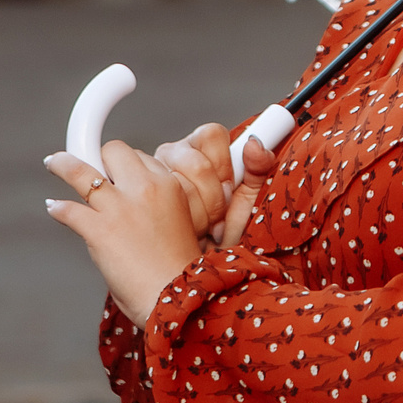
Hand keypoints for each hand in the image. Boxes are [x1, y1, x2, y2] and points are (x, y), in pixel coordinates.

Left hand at [43, 144, 207, 323]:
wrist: (177, 300)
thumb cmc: (178, 271)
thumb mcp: (180, 224)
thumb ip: (156, 206)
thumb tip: (126, 204)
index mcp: (170, 186)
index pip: (142, 156)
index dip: (127, 167)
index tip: (118, 176)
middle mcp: (145, 189)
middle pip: (115, 151)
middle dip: (103, 160)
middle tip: (94, 173)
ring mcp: (120, 208)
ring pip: (81, 171)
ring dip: (64, 164)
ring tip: (54, 162)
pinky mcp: (99, 230)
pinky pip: (69, 209)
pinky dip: (58, 209)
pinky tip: (53, 208)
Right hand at [152, 123, 280, 248]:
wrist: (206, 268)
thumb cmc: (227, 235)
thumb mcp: (249, 201)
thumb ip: (259, 168)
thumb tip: (255, 145)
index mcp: (201, 149)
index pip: (210, 134)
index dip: (224, 164)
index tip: (230, 187)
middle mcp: (175, 157)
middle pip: (196, 163)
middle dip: (213, 197)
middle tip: (218, 214)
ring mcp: (155, 178)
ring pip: (179, 186)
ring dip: (200, 214)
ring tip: (205, 227)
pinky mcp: (142, 200)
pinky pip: (163, 208)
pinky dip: (185, 225)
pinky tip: (188, 233)